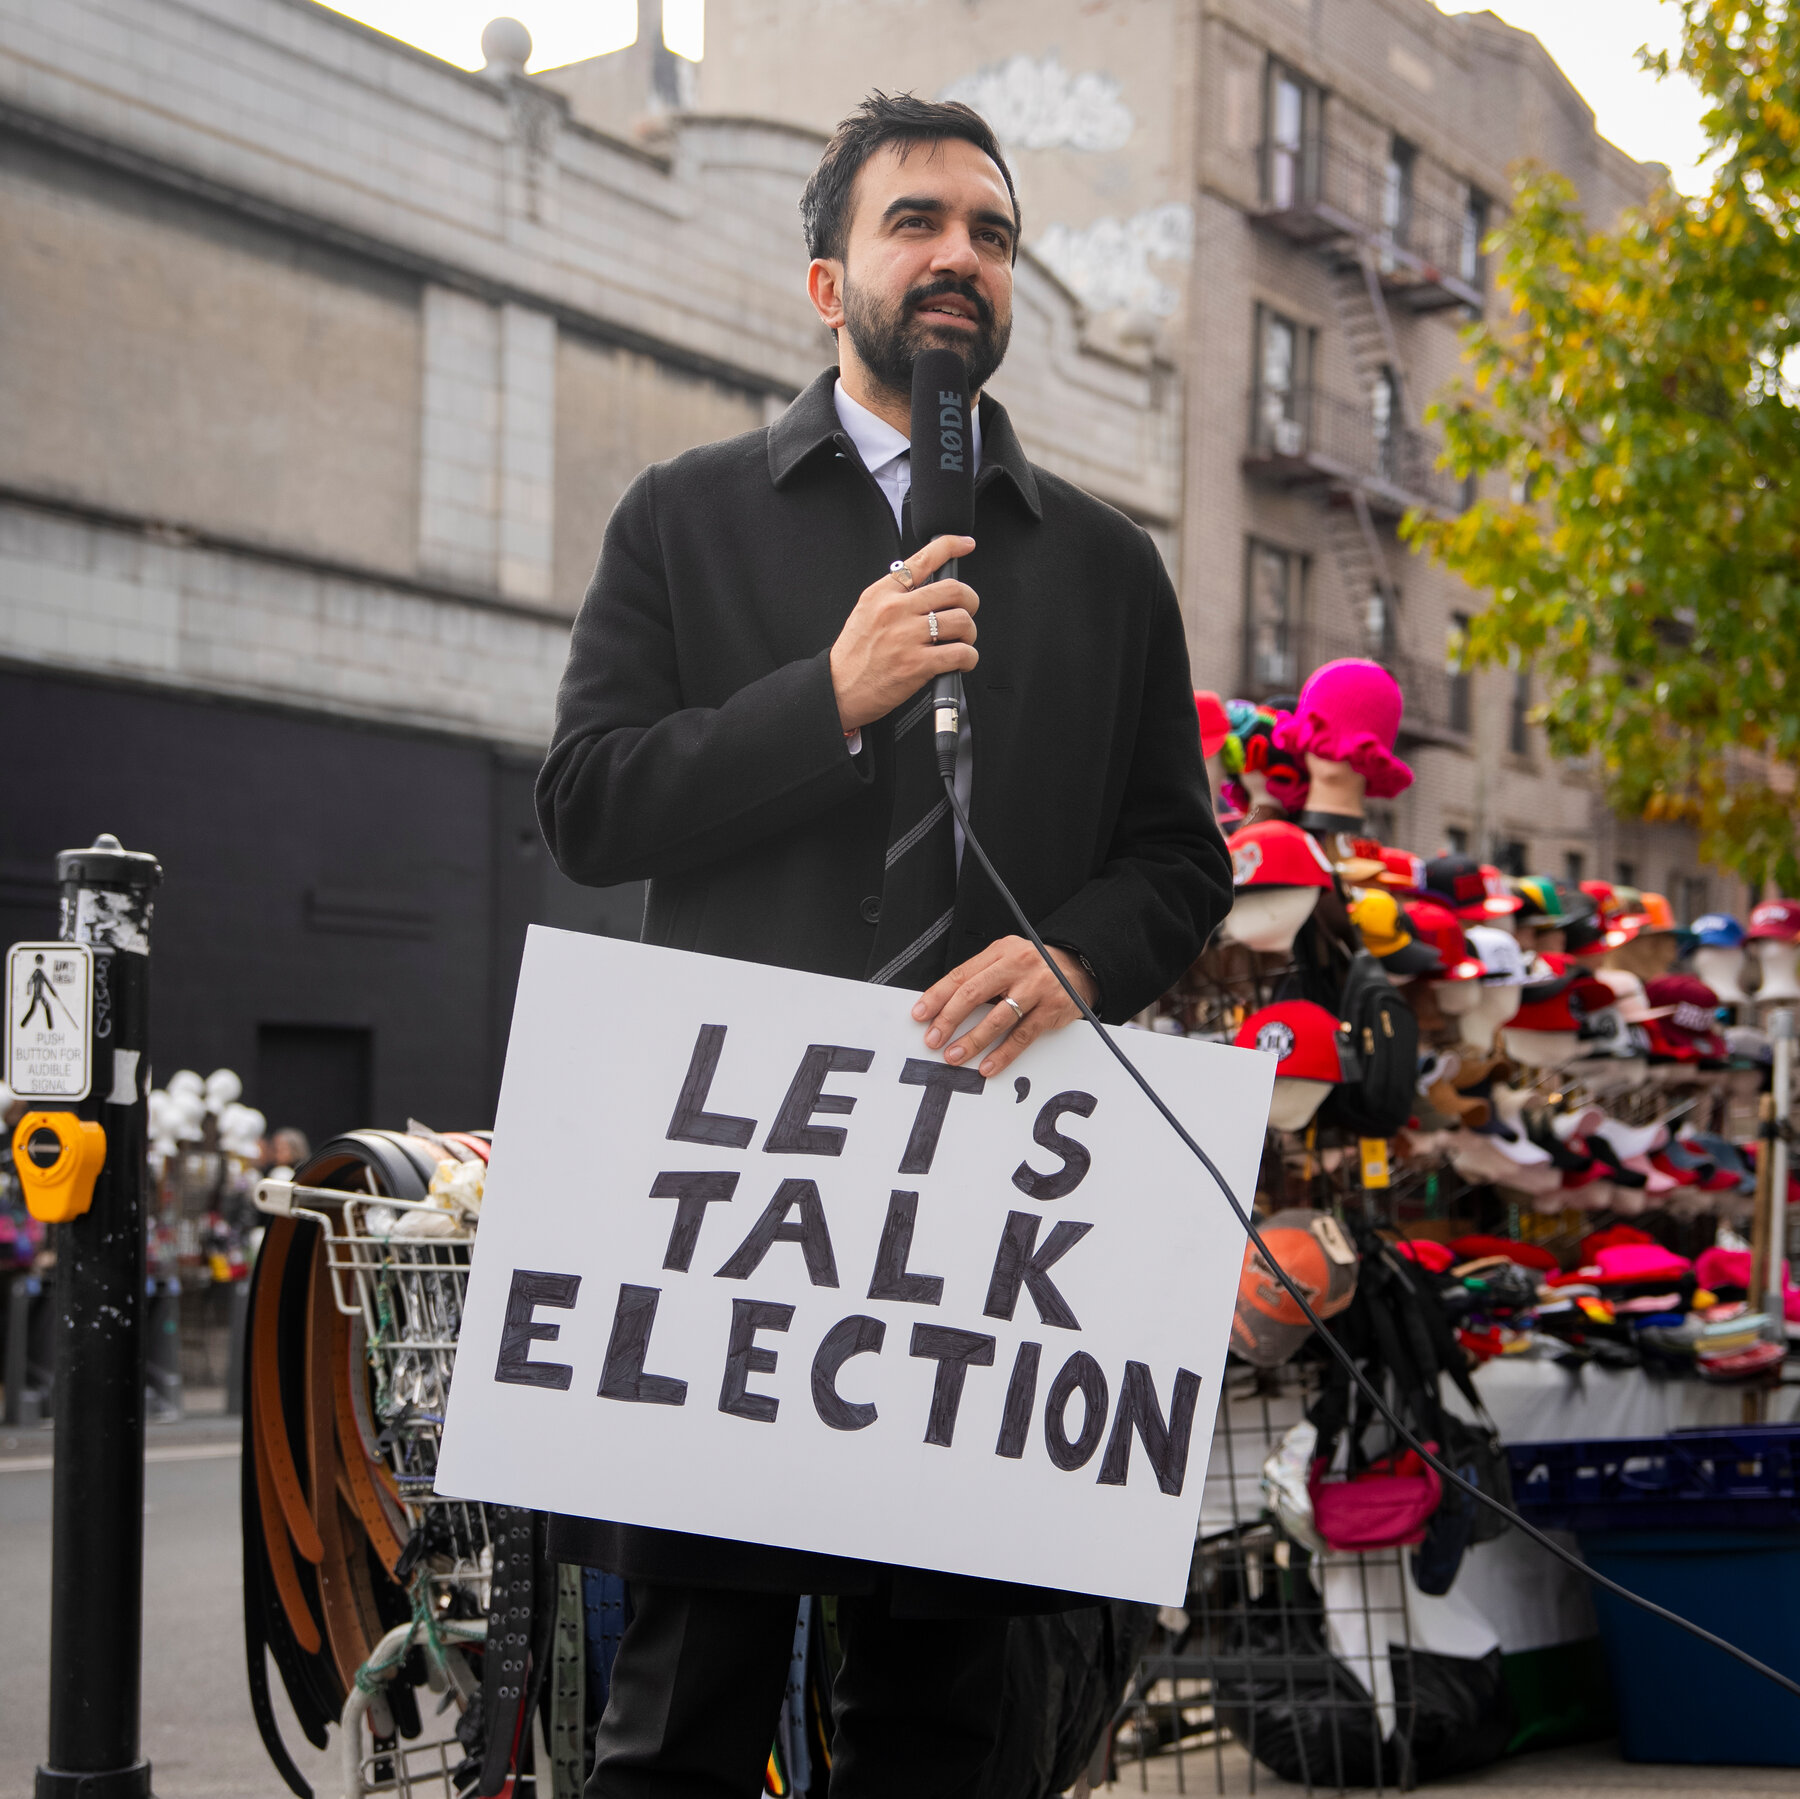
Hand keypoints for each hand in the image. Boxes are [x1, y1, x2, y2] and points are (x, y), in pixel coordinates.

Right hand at [829, 534, 978, 731]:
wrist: (839, 689)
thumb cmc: (854, 656)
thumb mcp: (866, 611)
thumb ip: (895, 596)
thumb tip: (928, 588)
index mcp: (883, 594)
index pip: (922, 559)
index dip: (951, 546)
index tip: (965, 545)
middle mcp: (896, 610)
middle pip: (954, 590)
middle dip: (970, 601)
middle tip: (967, 611)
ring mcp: (907, 637)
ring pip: (962, 621)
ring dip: (970, 633)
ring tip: (960, 642)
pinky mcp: (918, 664)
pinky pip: (961, 653)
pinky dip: (969, 658)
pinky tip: (961, 661)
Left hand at [911, 939, 1098, 1080]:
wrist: (1079, 967)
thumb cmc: (1035, 967)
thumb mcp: (1006, 960)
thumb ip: (981, 977)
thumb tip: (945, 1007)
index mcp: (1000, 952)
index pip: (961, 975)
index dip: (937, 996)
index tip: (920, 1014)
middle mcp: (1017, 966)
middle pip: (974, 993)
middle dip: (948, 1019)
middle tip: (933, 1039)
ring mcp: (1036, 987)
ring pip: (997, 1018)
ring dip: (972, 1040)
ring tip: (954, 1055)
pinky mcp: (1051, 1009)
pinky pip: (1022, 1035)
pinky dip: (1003, 1053)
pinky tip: (988, 1065)